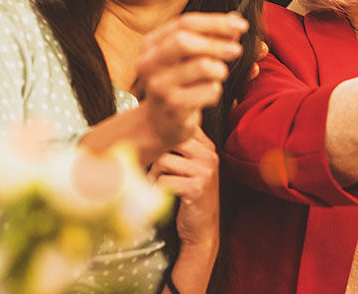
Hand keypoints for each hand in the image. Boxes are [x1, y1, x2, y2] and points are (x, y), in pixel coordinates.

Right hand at [134, 12, 246, 148]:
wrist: (160, 124)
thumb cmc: (180, 83)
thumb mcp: (190, 57)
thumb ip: (210, 37)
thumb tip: (235, 19)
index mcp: (151, 44)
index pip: (184, 23)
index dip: (216, 22)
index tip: (242, 25)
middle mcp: (148, 63)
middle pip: (184, 42)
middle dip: (217, 43)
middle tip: (237, 50)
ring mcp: (158, 86)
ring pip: (202, 66)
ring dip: (219, 70)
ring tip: (216, 77)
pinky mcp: (173, 106)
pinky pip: (209, 90)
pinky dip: (216, 91)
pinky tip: (206, 96)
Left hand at [150, 132, 220, 249]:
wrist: (202, 228)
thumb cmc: (192, 197)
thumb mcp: (192, 168)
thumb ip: (180, 150)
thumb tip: (149, 133)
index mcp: (208, 147)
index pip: (180, 128)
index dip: (161, 138)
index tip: (153, 148)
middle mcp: (209, 156)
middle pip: (169, 141)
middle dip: (155, 155)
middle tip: (152, 169)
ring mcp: (204, 171)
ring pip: (164, 160)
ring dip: (154, 174)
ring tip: (156, 183)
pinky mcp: (196, 188)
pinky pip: (164, 180)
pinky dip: (157, 188)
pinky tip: (161, 193)